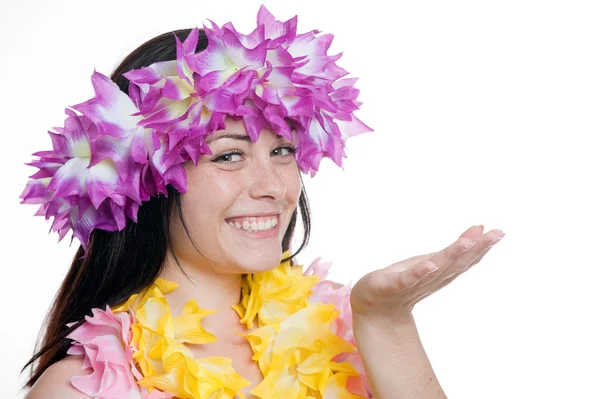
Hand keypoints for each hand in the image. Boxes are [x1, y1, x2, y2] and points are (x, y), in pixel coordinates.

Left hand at [350, 225, 504, 323]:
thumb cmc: (405, 281)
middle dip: (476, 248)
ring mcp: (414, 282)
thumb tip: (479, 227)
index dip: (483, 246)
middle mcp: (433, 278)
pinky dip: (419, 273)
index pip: (466, 258)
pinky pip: (408, 279)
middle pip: (457, 262)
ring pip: (437, 268)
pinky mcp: (393, 285)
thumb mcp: (431, 261)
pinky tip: (429, 265)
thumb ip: (454, 250)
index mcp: (442, 272)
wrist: (376, 307)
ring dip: (452, 255)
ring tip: (467, 241)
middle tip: (496, 234)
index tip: (499, 233)